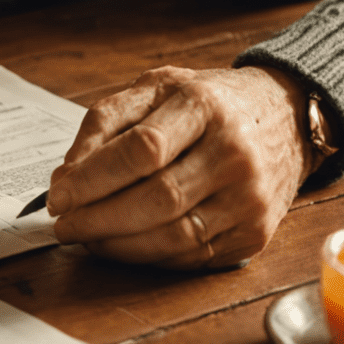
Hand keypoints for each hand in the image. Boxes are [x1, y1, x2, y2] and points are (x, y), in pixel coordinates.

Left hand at [47, 65, 309, 268]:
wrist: (285, 117)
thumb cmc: (209, 100)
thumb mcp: (157, 86)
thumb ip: (107, 121)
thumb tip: (67, 176)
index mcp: (203, 105)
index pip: (142, 149)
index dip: (94, 177)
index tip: (58, 194)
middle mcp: (233, 153)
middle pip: (157, 198)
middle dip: (99, 218)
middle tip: (63, 224)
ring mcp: (249, 198)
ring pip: (174, 235)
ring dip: (119, 244)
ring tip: (85, 237)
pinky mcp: (255, 233)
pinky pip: (192, 256)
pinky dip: (148, 256)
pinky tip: (121, 246)